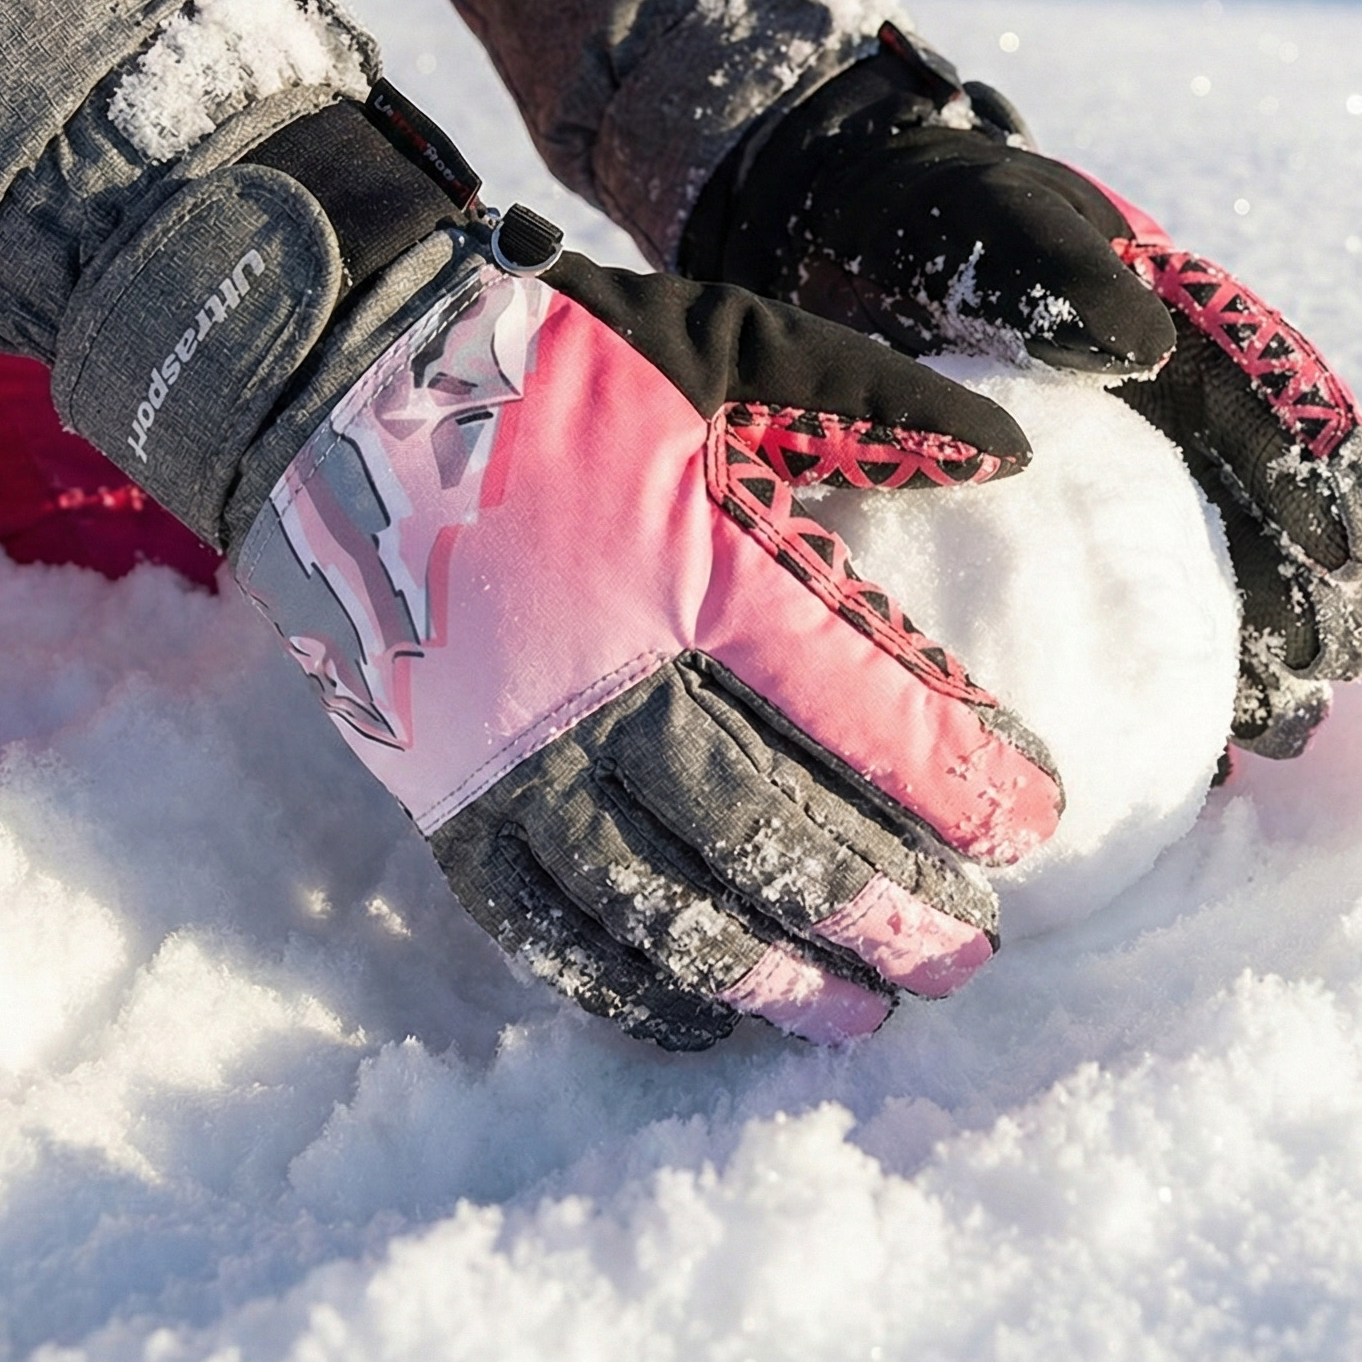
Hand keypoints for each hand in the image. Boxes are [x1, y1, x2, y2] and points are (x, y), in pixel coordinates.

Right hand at [233, 249, 1060, 1048]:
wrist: (327, 382)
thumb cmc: (547, 361)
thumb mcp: (723, 340)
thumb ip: (871, 403)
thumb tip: (1017, 454)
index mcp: (688, 561)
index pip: (855, 699)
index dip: (957, 774)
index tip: (1034, 827)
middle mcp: (600, 674)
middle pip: (766, 826)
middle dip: (881, 906)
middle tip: (966, 961)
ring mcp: (508, 749)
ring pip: (656, 900)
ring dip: (770, 973)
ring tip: (858, 1018)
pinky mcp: (438, 792)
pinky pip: (539, 927)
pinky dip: (625, 987)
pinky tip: (704, 1021)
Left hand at [696, 27, 1361, 758]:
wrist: (843, 232)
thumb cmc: (928, 219)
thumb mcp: (990, 223)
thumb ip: (1057, 267)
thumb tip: (1141, 346)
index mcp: (1192, 329)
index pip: (1291, 414)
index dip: (1330, 492)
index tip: (1345, 574)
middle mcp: (1177, 407)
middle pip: (1272, 511)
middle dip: (1312, 599)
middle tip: (1316, 691)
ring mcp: (1126, 467)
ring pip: (1216, 566)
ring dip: (1257, 648)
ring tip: (1270, 735)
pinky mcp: (1065, 518)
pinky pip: (1128, 594)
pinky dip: (1161, 662)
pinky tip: (1175, 739)